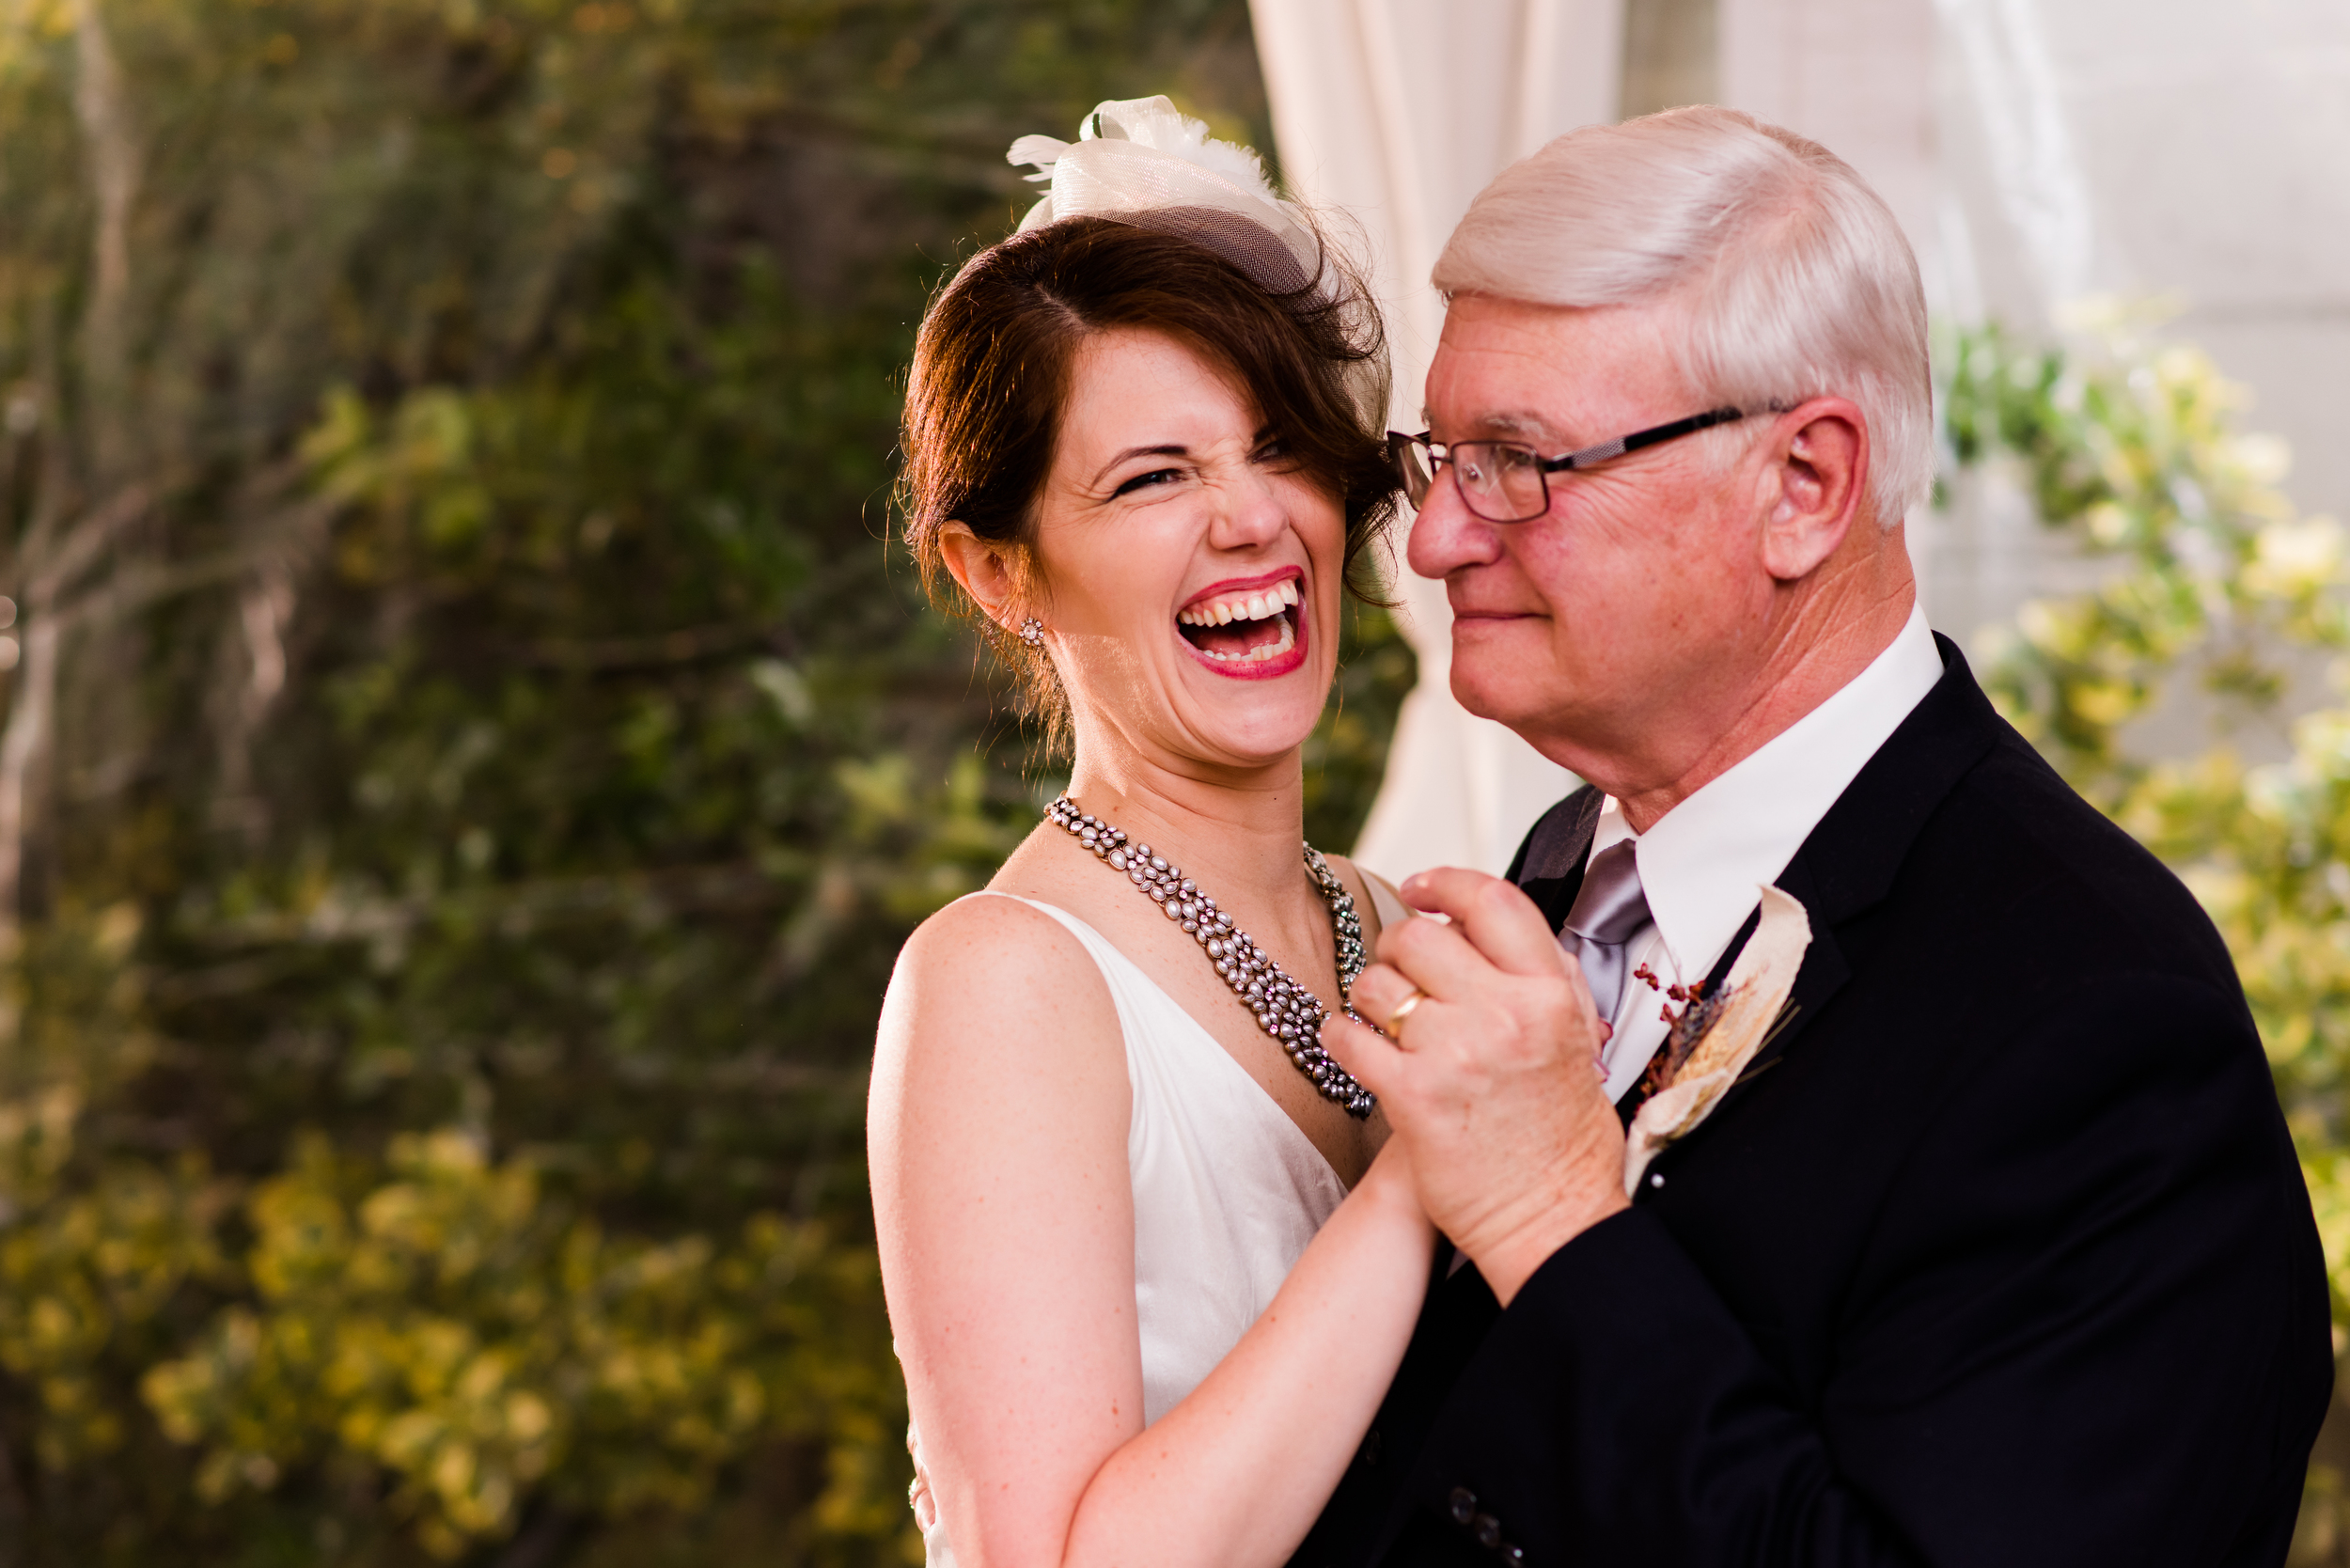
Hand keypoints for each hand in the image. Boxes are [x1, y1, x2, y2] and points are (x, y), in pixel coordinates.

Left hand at [1322, 867, 1627, 1304]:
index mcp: (1549, 993)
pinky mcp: (1413, 1097)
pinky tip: (1354, 1049)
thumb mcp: (1575, 1038)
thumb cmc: (1561, 1139)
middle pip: (1420, 935)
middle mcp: (1505, 1014)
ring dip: (1369, 997)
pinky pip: (1349, 1039)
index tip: (1422, 887)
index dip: (1446, 883)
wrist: (1553, 1220)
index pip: (1492, 900)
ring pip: (1376, 983)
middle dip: (1398, 950)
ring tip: (1383, 1022)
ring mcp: (1456, 1053)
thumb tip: (1484, 924)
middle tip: (1399, 975)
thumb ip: (1537, 977)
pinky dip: (1342, 1038)